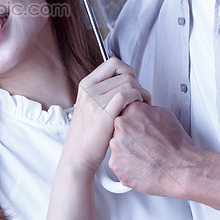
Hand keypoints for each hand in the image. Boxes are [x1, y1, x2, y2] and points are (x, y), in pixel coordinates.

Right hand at [65, 58, 149, 172]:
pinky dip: (138, 100)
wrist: (78, 156)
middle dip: (139, 85)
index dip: (128, 70)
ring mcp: (95, 101)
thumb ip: (104, 91)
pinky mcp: (104, 115)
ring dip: (142, 93)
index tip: (133, 83)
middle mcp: (89, 90)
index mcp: (86, 84)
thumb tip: (127, 81)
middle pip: (125, 74)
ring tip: (142, 105)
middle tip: (141, 98)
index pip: (113, 63)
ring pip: (128, 84)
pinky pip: (126, 96)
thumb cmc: (88, 134)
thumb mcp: (90, 105)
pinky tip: (138, 109)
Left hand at [109, 103, 197, 198]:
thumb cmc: (176, 145)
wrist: (181, 168)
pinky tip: (141, 164)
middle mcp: (121, 126)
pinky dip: (127, 165)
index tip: (137, 129)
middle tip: (144, 144)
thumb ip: (145, 110)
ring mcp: (116, 145)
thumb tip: (140, 109)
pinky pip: (117, 163)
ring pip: (117, 146)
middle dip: (128, 137)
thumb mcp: (164, 114)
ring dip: (127, 151)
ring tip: (145, 155)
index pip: (124, 112)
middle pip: (118, 129)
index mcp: (132, 110)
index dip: (132, 122)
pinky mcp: (115, 164)